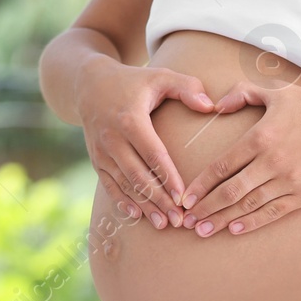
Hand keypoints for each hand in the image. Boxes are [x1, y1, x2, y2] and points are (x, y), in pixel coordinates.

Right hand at [74, 55, 217, 229]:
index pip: (153, 154)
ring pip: (124, 184)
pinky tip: (136, 216)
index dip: (168, 177)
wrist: (89, 84)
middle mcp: (112, 138)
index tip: (184, 197)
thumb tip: (210, 105)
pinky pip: (109, 185)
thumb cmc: (133, 82)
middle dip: (159, 200)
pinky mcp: (96, 159)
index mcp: (130, 120)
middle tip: (179, 220)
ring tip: (163, 224)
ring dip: (143, 206)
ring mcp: (101, 151)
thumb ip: (187, 87)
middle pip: (138, 175)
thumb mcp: (160, 76)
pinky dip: (122, 201)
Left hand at [177, 82, 300, 236]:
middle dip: (206, 208)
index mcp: (261, 137)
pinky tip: (235, 229)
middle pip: (230, 190)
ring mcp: (289, 180)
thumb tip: (216, 106)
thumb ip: (243, 93)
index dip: (200, 185)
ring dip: (224, 220)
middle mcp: (272, 161)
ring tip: (204, 231)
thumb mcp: (278, 92)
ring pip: (249, 205)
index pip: (221, 166)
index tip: (185, 198)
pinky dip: (253, 222)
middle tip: (187, 221)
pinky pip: (273, 212)